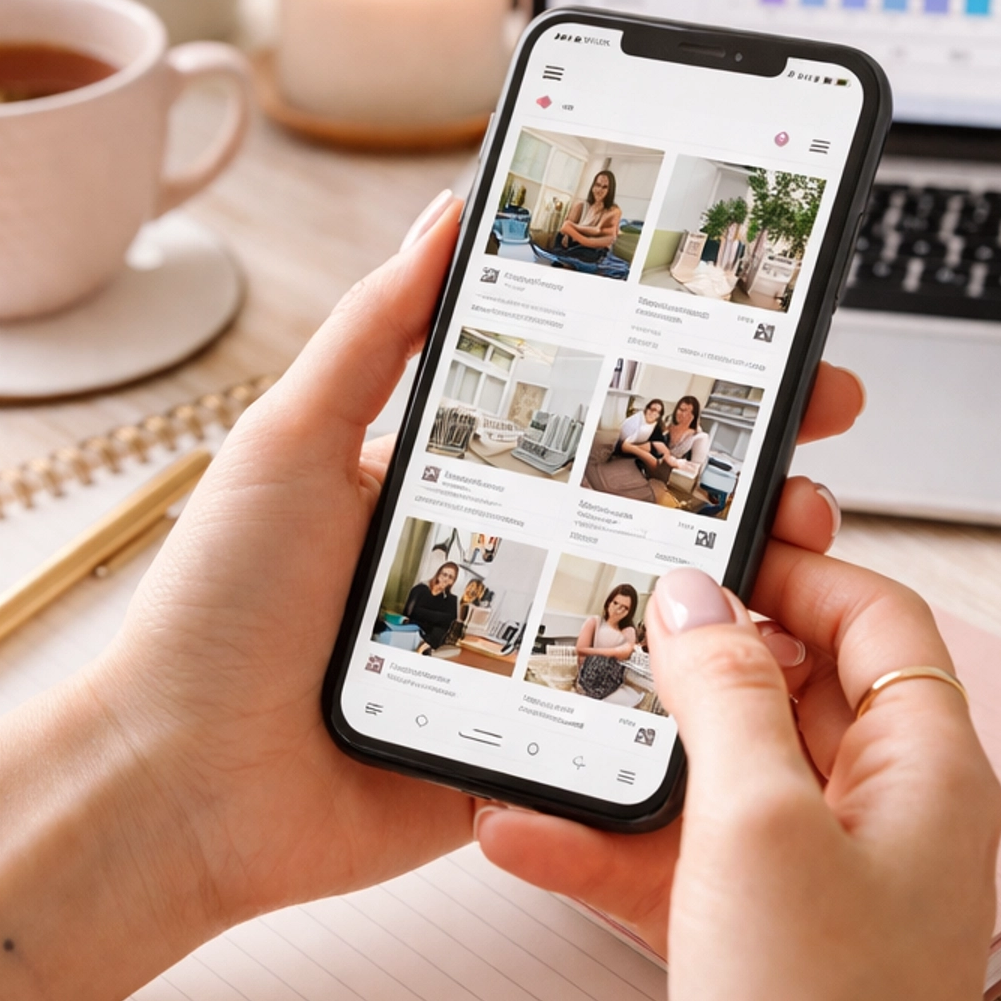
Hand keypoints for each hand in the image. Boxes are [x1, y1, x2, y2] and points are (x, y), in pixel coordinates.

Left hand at [0, 185, 862, 1000]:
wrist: (175, 787)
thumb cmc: (214, 608)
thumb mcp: (290, 441)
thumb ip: (374, 334)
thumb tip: (443, 213)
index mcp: (452, 478)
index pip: (591, 409)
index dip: (679, 373)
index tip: (765, 335)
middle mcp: (503, 559)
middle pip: (653, 501)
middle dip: (750, 459)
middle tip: (825, 425)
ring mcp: (524, 656)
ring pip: (664, 604)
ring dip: (749, 563)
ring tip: (809, 526)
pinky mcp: (532, 747)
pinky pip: (631, 714)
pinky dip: (701, 687)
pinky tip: (764, 646)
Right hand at [479, 551, 1000, 1000]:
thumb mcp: (761, 819)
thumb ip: (727, 690)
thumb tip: (701, 593)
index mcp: (930, 770)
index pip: (878, 620)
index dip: (797, 571)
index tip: (709, 545)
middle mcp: (887, 821)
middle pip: (796, 691)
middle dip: (700, 659)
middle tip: (614, 617)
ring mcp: (821, 892)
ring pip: (726, 781)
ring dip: (638, 758)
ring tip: (554, 718)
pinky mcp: (758, 956)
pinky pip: (680, 868)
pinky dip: (612, 849)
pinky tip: (526, 833)